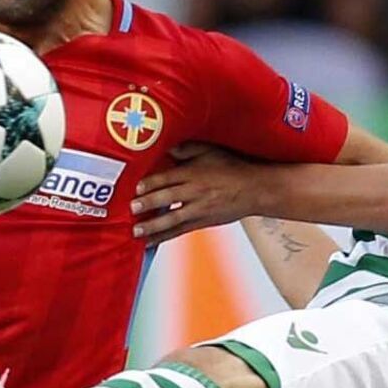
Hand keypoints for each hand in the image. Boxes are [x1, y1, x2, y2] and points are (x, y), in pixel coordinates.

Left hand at [131, 143, 259, 243]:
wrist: (255, 189)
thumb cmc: (232, 167)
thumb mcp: (209, 151)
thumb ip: (185, 149)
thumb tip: (164, 146)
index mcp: (195, 173)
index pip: (168, 178)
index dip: (151, 183)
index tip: (137, 187)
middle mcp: (195, 192)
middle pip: (168, 198)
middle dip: (149, 205)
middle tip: (132, 209)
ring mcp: (199, 210)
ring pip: (172, 219)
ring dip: (153, 226)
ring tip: (136, 231)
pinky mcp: (203, 222)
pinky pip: (180, 231)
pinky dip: (164, 236)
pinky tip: (150, 241)